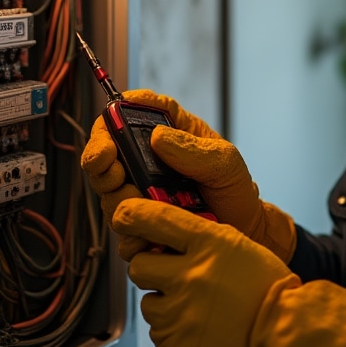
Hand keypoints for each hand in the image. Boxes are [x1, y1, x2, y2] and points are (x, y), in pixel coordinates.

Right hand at [81, 89, 295, 260]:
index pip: (127, 112)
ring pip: (108, 194)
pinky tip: (151, 234)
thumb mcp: (224, 162)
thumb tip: (158, 137)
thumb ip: (194, 149)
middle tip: (117, 175)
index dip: (111, 119)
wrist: (243, 230)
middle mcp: (146, 160)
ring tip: (146, 202)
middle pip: (104, 154)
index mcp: (168, 132)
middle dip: (102, 164)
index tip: (108, 131)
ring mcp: (140, 192)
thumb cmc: (234, 188)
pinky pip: (122, 229)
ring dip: (120, 200)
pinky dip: (132, 232)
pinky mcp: (140, 223)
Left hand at [115, 198, 345, 346]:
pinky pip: (159, 333)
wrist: (283, 338)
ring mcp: (179, 312)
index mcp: (208, 243)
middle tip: (174, 277)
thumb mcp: (239, 246)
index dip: (132, 215)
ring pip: (148, 302)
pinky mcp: (175, 344)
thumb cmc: (267, 290)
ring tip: (197, 308)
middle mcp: (188, 275)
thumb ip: (201, 238)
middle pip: (138, 264)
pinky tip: (200, 329)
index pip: (156, 219)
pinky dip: (175, 332)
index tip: (124, 216)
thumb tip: (165, 235)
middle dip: (151, 269)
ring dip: (165, 303)